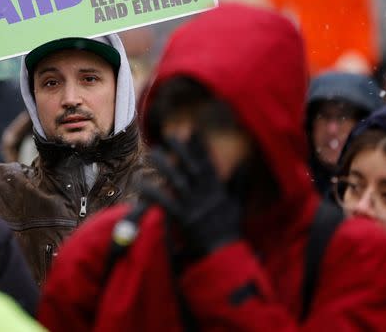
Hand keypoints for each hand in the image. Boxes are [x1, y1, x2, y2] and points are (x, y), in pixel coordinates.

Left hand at [142, 135, 243, 257]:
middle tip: (169, 135)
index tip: (191, 130)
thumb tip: (243, 164)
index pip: (208, 162)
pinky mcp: (182, 219)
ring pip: (176, 180)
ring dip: (164, 165)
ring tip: (152, 153)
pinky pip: (164, 201)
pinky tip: (141, 181)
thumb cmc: (229, 229)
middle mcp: (205, 194)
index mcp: (217, 189)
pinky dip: (152, 190)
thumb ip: (239, 183)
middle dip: (180, 149)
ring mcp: (193, 206)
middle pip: (191, 166)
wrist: (223, 255)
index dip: (199, 145)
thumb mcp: (238, 204)